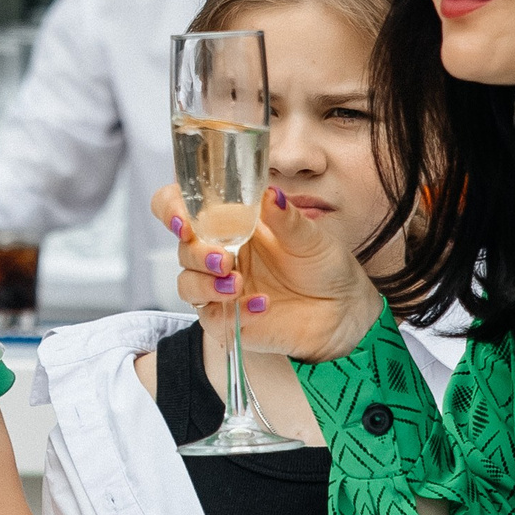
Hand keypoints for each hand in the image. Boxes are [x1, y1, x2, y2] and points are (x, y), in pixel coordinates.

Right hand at [154, 185, 384, 363]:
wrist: (344, 309)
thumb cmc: (323, 265)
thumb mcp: (310, 237)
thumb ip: (286, 217)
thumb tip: (270, 193)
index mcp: (231, 223)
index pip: (180, 207)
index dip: (171, 209)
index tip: (184, 220)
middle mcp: (220, 253)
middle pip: (183, 249)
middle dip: (197, 253)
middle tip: (224, 259)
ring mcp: (220, 288)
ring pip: (187, 285)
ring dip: (205, 284)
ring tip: (237, 283)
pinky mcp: (229, 320)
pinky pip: (212, 318)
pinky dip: (234, 311)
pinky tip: (262, 305)